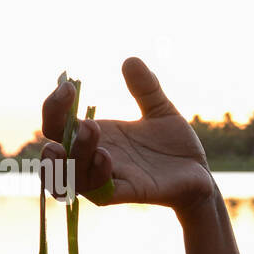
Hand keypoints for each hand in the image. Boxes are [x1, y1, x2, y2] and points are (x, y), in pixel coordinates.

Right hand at [39, 57, 215, 214]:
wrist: (200, 173)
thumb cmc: (174, 145)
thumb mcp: (160, 110)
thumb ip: (146, 88)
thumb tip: (131, 60)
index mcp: (98, 137)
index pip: (56, 125)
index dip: (54, 107)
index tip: (68, 87)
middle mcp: (96, 158)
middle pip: (57, 152)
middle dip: (57, 130)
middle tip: (83, 112)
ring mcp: (111, 178)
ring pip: (73, 176)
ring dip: (75, 154)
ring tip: (91, 128)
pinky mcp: (129, 193)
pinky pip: (101, 192)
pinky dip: (98, 175)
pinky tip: (106, 156)